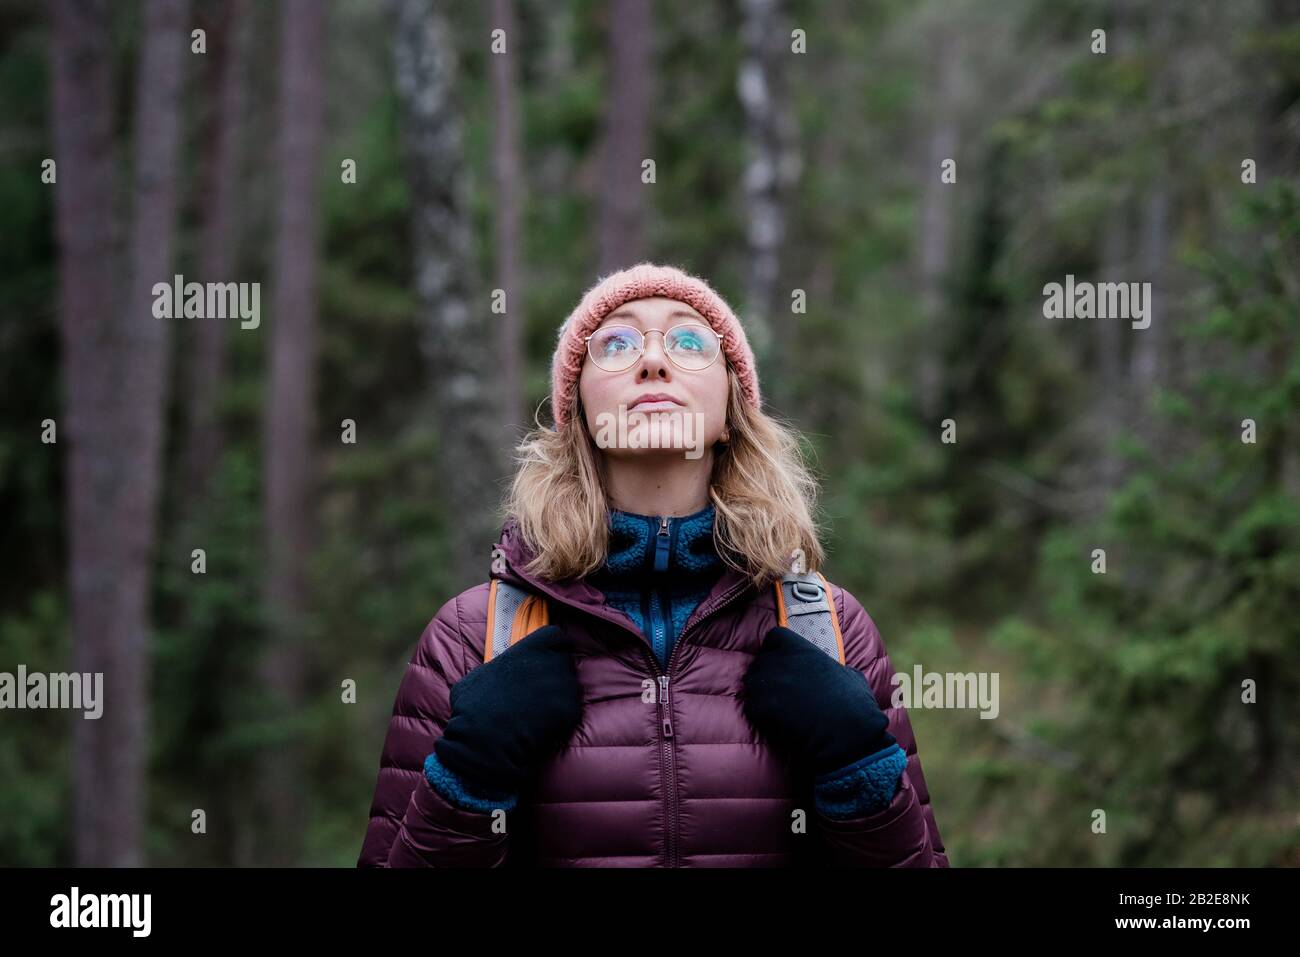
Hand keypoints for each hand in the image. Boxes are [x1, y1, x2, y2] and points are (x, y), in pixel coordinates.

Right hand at [433, 625, 583, 795]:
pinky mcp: (571, 709)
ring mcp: (563, 685)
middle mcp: (550, 661)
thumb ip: (500, 666)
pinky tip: (543, 727)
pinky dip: (562, 718)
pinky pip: (572, 710)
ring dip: (560, 696)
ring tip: (540, 713)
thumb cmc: (473, 709)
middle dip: (556, 674)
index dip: (554, 646)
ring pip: (571, 686)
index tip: (549, 656)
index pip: (554, 635)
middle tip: (541, 692)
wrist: (485, 742)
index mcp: (528, 648)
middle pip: (564, 661)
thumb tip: (501, 669)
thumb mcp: (478, 676)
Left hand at [742, 625, 895, 775]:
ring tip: (776, 709)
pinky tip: (776, 723)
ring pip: (752, 684)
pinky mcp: (759, 706)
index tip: (780, 660)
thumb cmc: (854, 704)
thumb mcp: (851, 675)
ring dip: (761, 694)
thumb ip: (835, 669)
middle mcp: (779, 661)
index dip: (775, 649)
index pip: (774, 637)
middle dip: (766, 674)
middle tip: (778, 691)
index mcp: (800, 649)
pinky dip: (760, 715)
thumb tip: (839, 674)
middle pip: (760, 662)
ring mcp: (766, 683)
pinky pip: (751, 706)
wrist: (845, 732)